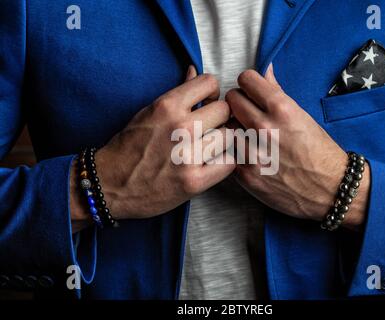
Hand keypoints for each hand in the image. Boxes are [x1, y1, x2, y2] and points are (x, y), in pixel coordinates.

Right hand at [71, 67, 234, 231]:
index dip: (212, 94)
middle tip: (210, 130)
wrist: (108, 185)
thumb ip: (176, 93)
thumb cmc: (128, 147)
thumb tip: (194, 70)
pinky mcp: (194, 181)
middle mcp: (180, 127)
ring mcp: (188, 155)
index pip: (210, 82)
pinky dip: (223, 164)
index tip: (207, 105)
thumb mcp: (148, 112)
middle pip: (225, 111)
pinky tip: (210, 165)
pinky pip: (229, 163)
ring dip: (222, 143)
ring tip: (208, 149)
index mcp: (167, 105)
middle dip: (219, 119)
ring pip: (229, 136)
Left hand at [225, 65, 369, 229]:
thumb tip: (265, 70)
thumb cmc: (320, 152)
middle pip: (231, 100)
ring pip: (226, 127)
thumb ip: (277, 93)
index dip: (248, 84)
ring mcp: (252, 152)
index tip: (251, 91)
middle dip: (238, 103)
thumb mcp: (303, 116)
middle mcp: (264, 128)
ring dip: (235, 129)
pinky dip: (235, 151)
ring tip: (248, 136)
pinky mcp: (245, 174)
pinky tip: (250, 155)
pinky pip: (228, 152)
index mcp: (282, 108)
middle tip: (246, 112)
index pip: (246, 79)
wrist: (331, 190)